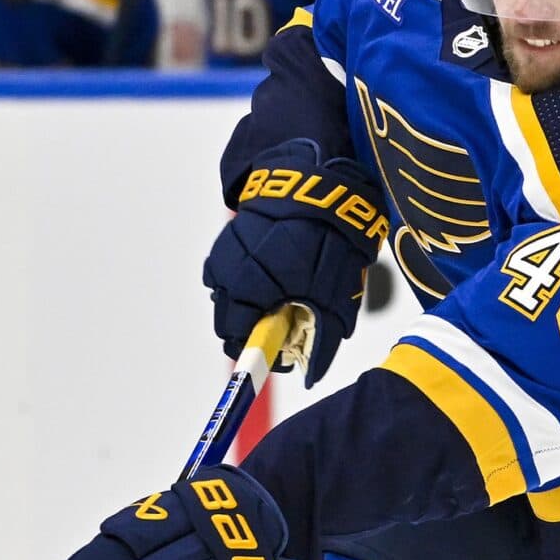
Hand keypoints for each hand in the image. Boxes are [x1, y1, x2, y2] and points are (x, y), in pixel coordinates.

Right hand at [204, 137, 386, 385]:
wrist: (318, 181)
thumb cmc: (329, 240)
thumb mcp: (335, 297)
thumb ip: (321, 340)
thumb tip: (309, 377)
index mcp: (251, 290)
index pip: (240, 342)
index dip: (263, 353)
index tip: (284, 350)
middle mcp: (229, 274)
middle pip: (229, 323)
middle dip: (255, 329)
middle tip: (287, 320)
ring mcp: (224, 255)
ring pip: (227, 298)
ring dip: (250, 304)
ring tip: (282, 290)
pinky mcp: (226, 240)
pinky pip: (228, 274)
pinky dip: (246, 280)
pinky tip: (273, 269)